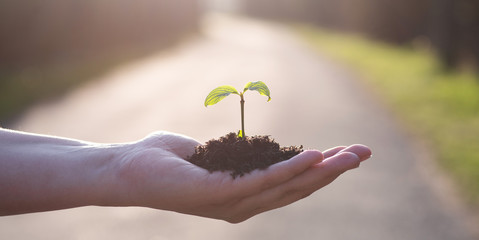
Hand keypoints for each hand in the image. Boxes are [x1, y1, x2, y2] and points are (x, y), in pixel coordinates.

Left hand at [115, 131, 371, 222]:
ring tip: (350, 156)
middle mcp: (243, 205)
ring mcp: (232, 203)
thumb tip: (253, 148)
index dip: (321, 171)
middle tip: (364, 153)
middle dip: (333, 172)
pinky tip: (314, 157)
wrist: (128, 169)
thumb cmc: (167, 160)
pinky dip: (291, 169)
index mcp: (244, 196)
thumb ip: (237, 157)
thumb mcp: (213, 156)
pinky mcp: (219, 194)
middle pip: (297, 189)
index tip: (347, 154)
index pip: (291, 185)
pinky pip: (261, 181)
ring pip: (287, 187)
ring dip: (321, 171)